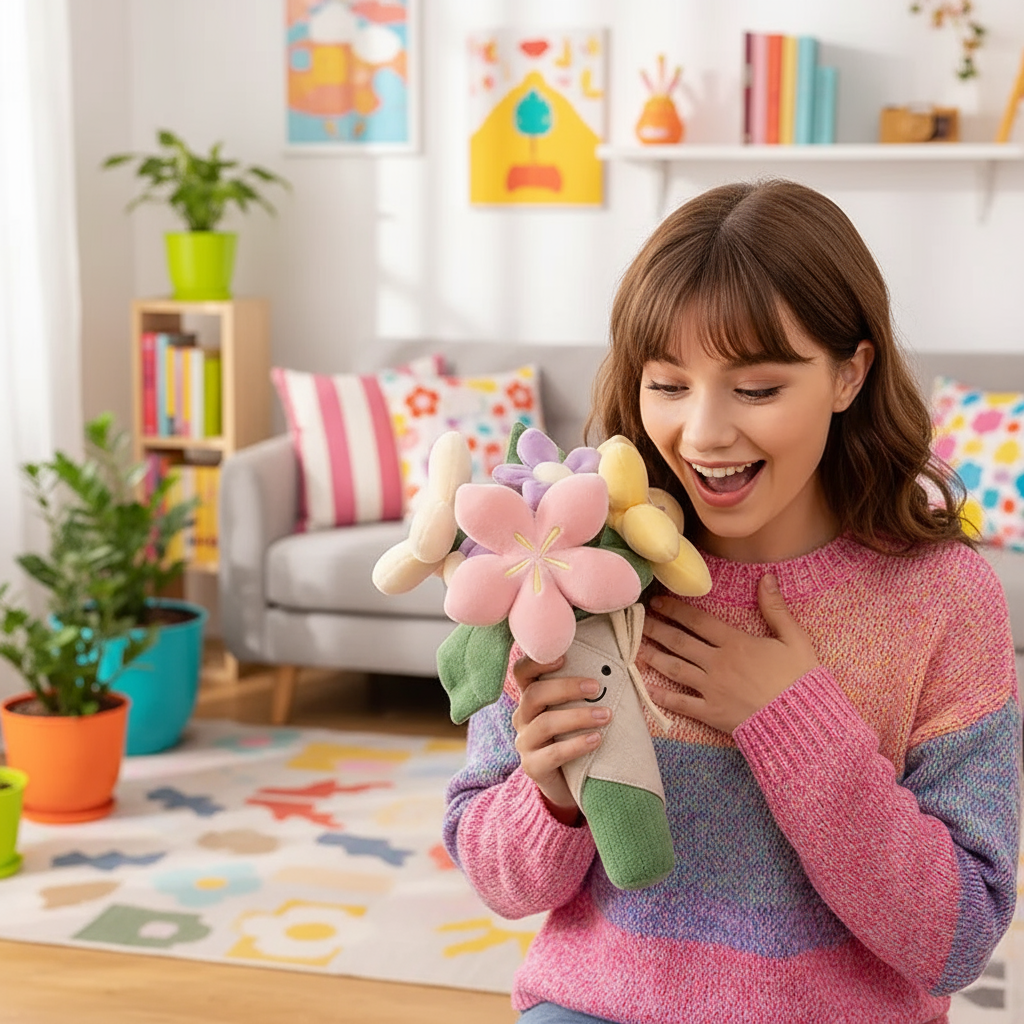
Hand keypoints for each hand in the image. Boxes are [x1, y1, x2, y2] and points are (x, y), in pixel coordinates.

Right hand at [510, 654, 610, 824]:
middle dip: (566, 687)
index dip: (537, 662)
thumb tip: (621, 666)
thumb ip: (586, 690)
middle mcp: (523, 717)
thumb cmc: (579, 735)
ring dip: (578, 716)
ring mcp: (525, 742)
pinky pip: (552, 754)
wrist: (574, 783)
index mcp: (532, 697)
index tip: (564, 657)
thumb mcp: (578, 710)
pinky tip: (596, 739)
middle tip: (596, 687)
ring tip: (606, 716)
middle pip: (534, 694)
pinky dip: (576, 745)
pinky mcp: (532, 767)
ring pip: (545, 723)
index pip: (523, 672)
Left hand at [638, 574, 819, 734]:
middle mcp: (718, 663)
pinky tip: (647, 688)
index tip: (658, 603)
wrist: (802, 721)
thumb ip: (776, 608)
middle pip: (680, 642)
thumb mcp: (794, 639)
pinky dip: (662, 696)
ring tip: (636, 648)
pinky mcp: (712, 713)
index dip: (676, 610)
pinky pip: (682, 703)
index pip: (698, 621)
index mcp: (736, 643)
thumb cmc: (801, 680)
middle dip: (657, 629)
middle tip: (638, 621)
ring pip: (675, 669)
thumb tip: (767, 577)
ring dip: (654, 657)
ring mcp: (712, 689)